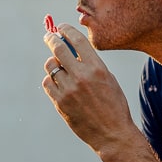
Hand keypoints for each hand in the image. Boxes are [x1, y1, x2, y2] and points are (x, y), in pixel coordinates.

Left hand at [41, 23, 136, 152]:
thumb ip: (91, 64)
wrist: (112, 134)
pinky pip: (48, 83)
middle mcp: (81, 76)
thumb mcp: (108, 79)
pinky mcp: (60, 102)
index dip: (66, 30)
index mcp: (97, 67)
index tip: (61, 27)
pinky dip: (51, 81)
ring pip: (51, 66)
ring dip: (53, 64)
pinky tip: (59, 84)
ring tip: (60, 68)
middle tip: (49, 37)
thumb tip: (72, 48)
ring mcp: (68, 89)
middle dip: (51, 39)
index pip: (77, 40)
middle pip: (58, 48)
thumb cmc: (114, 105)